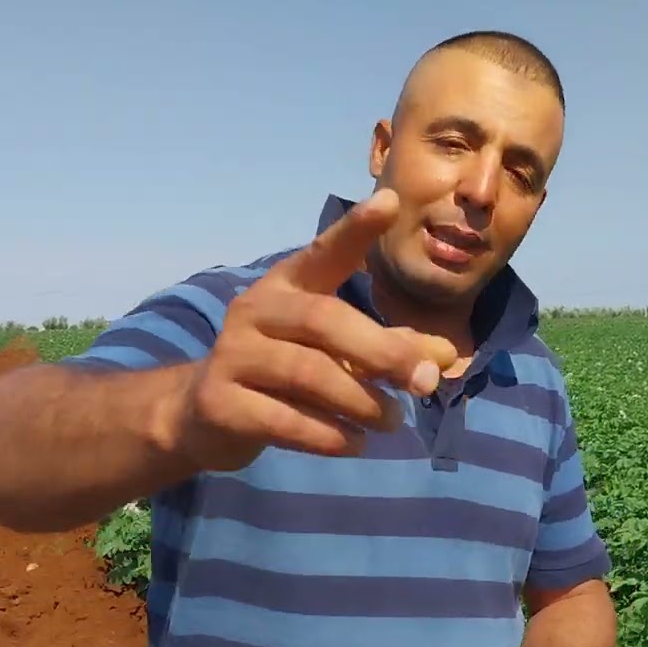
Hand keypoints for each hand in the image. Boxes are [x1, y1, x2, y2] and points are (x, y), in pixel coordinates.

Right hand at [162, 188, 457, 470]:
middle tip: (425, 382)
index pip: (325, 252)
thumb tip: (444, 358)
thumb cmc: (282, 371)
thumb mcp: (333, 353)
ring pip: (305, 372)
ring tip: (394, 421)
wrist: (203, 415)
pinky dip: (327, 435)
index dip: (355, 229)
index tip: (389, 203)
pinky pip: (282, 419)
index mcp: (287, 286)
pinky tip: (356, 443)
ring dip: (360, 400)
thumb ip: (388, 349)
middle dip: (382, 350)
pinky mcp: (221, 402)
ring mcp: (232, 355)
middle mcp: (256, 311)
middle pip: (323, 319)